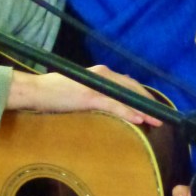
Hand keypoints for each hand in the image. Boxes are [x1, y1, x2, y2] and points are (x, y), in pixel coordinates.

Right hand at [8, 65, 162, 125]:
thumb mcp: (78, 90)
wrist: (34, 91)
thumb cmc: (53, 92)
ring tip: (156, 122)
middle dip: (148, 102)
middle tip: (161, 117)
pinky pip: (114, 105)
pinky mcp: (89, 97)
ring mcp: (95, 86)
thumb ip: (94, 94)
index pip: (127, 83)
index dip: (142, 95)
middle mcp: (101, 75)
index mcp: (99, 74)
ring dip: (144, 110)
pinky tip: (139, 120)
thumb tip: (107, 104)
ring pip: (126, 97)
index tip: (153, 107)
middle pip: (132, 88)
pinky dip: (128, 112)